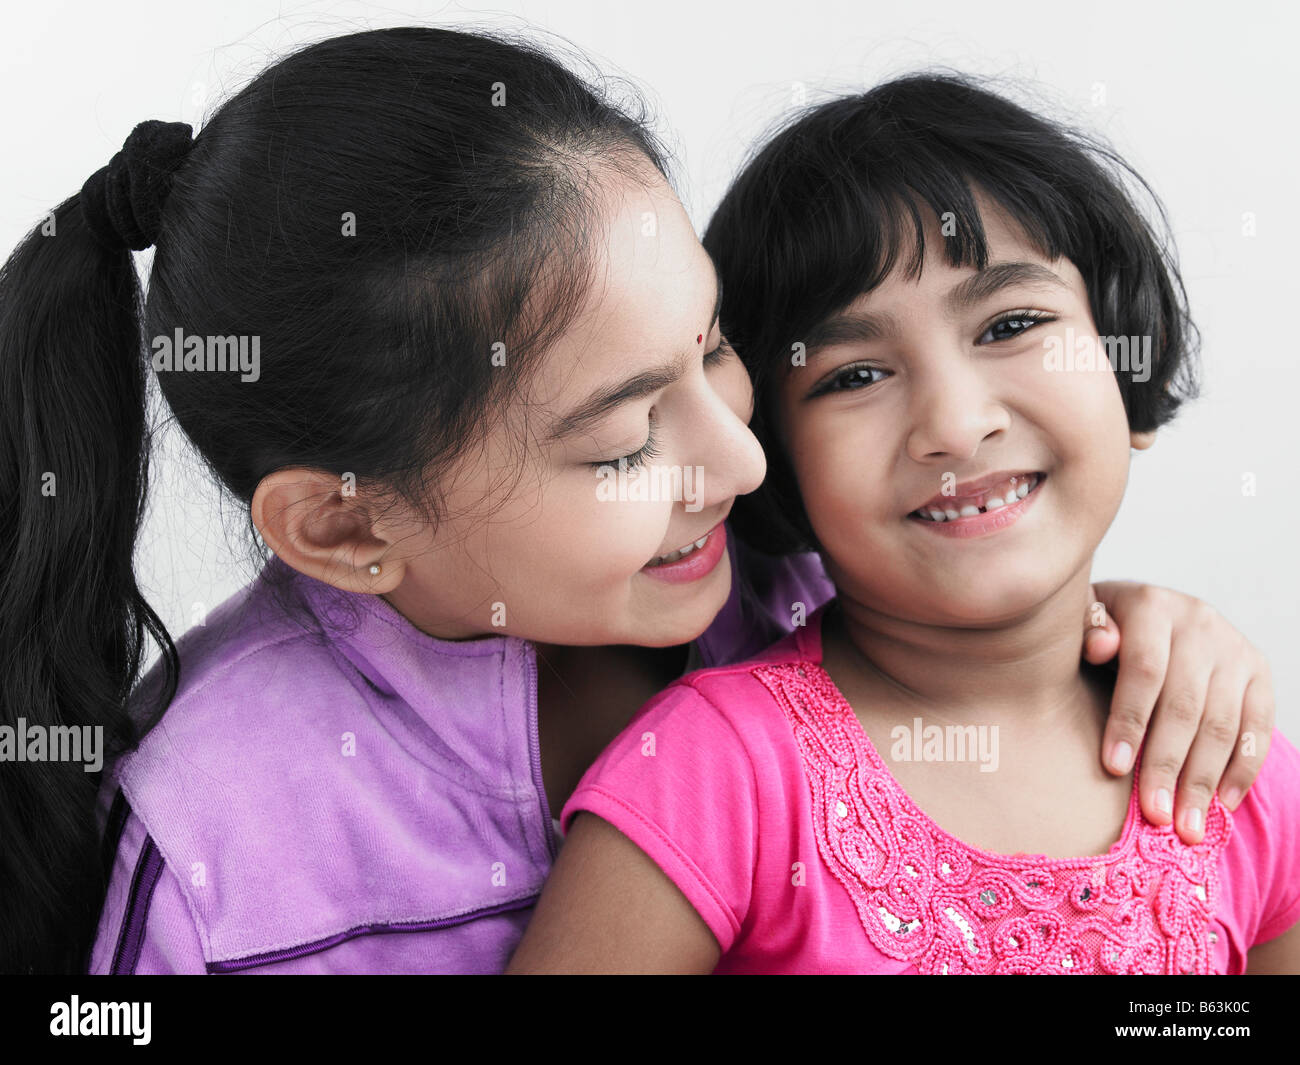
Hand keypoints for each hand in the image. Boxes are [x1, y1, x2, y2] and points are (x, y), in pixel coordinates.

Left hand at [1084, 581, 1272, 843]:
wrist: (1148, 609)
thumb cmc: (1100, 627)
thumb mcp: (1083, 620)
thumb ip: (1087, 629)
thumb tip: (1100, 646)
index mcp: (1150, 606)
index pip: (1145, 669)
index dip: (1129, 720)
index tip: (1112, 768)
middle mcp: (1198, 622)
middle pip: (1185, 705)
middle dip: (1167, 765)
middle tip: (1154, 816)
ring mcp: (1233, 648)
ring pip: (1222, 723)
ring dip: (1203, 781)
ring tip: (1186, 827)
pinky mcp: (1259, 672)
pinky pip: (1257, 727)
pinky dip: (1241, 770)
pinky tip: (1221, 805)